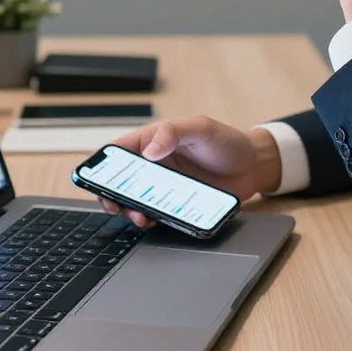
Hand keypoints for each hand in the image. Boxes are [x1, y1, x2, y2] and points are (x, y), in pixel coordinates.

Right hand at [91, 117, 281, 227]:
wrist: (253, 166)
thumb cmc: (226, 141)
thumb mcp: (200, 128)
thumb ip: (174, 132)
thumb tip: (150, 150)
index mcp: (155, 141)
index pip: (120, 151)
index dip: (104, 165)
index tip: (98, 180)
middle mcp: (155, 165)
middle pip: (122, 181)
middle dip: (112, 194)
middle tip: (114, 205)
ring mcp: (165, 186)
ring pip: (136, 201)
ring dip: (130, 210)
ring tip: (138, 216)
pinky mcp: (177, 205)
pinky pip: (156, 215)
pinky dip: (150, 220)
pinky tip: (152, 222)